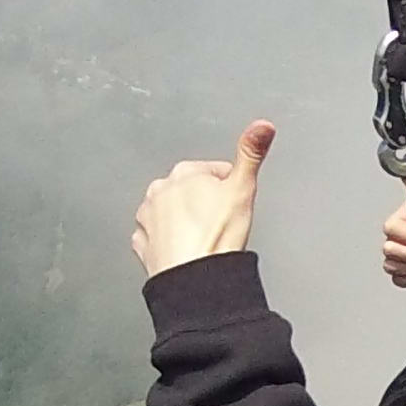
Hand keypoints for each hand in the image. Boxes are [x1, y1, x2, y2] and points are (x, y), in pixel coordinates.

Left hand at [131, 121, 278, 278]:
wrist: (196, 279)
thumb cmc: (217, 238)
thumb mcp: (243, 188)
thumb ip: (251, 153)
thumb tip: (262, 126)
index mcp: (184, 173)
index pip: (215, 172)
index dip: (230, 189)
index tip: (233, 206)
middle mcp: (160, 191)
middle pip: (191, 191)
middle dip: (205, 204)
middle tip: (220, 224)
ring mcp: (148, 217)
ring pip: (170, 213)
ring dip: (184, 222)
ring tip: (203, 238)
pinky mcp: (143, 244)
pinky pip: (156, 236)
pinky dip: (167, 241)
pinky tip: (183, 249)